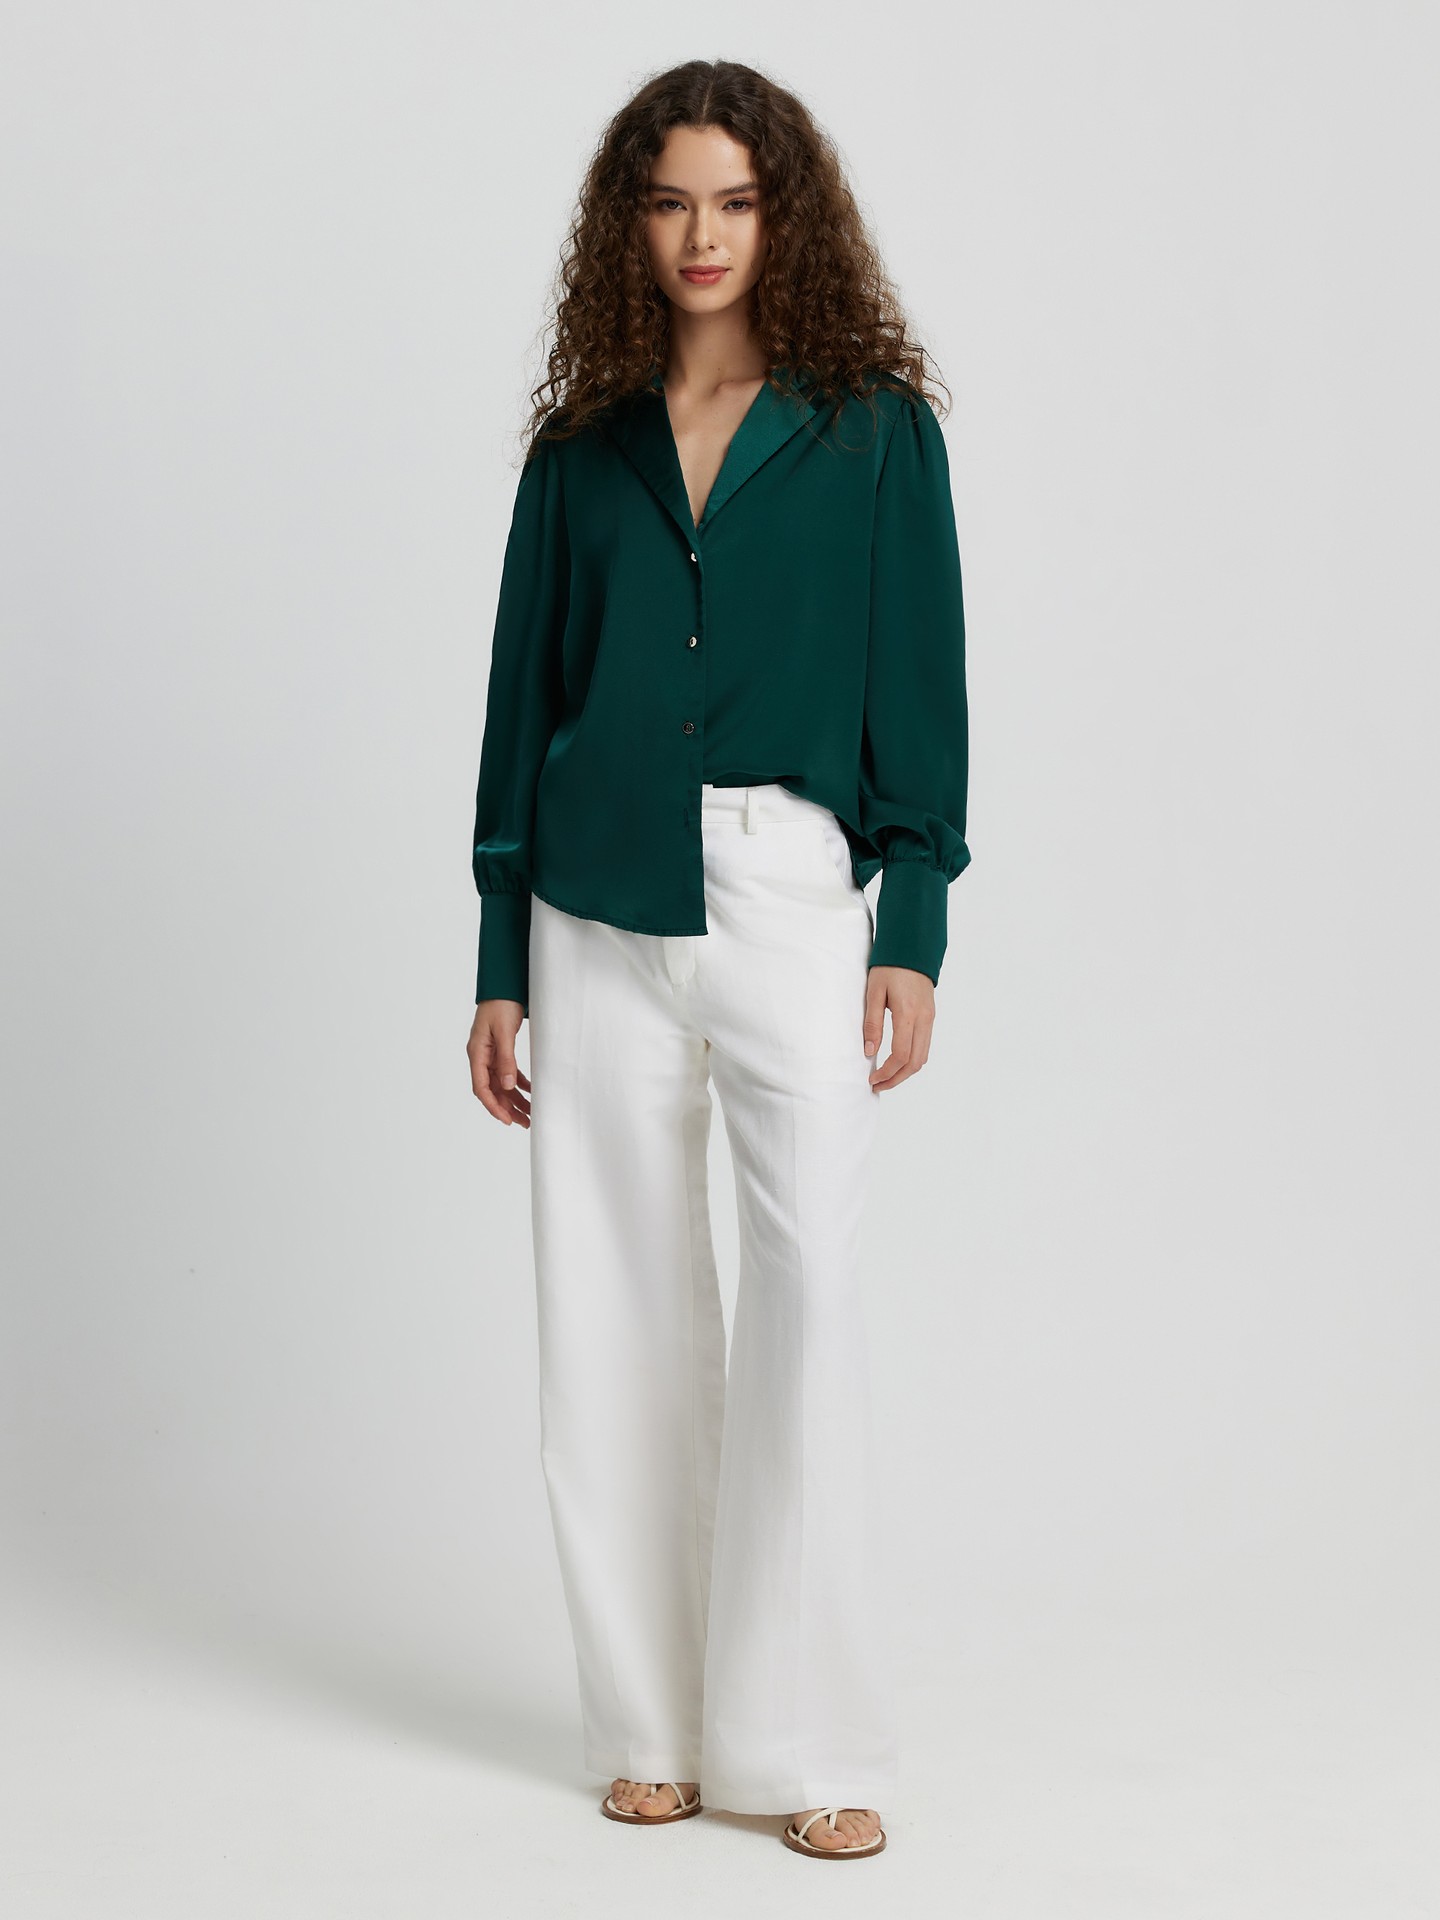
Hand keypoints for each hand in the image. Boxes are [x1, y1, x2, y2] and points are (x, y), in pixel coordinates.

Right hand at [468, 999, 529, 1126]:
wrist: (504, 986)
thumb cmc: (501, 1004)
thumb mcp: (505, 1032)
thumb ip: (506, 1059)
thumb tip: (509, 1086)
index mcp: (477, 1053)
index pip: (482, 1087)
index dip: (494, 1106)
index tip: (507, 1119)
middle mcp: (481, 1057)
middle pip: (492, 1090)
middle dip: (507, 1108)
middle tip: (524, 1123)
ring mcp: (490, 1055)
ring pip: (501, 1084)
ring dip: (514, 1099)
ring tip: (529, 1113)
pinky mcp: (500, 1050)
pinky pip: (509, 1073)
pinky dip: (519, 1083)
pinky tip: (530, 1092)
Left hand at [863, 966, 934, 1090]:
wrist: (912, 948)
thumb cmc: (890, 967)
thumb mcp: (874, 992)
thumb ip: (872, 1023)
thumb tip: (869, 1051)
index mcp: (908, 1013)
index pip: (901, 1055)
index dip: (887, 1072)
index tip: (872, 1079)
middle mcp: (924, 1019)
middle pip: (916, 1062)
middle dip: (897, 1079)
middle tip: (878, 1085)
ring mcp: (930, 1018)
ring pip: (923, 1057)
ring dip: (905, 1071)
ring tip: (886, 1076)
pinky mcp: (930, 1016)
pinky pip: (924, 1045)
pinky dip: (912, 1059)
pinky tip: (897, 1060)